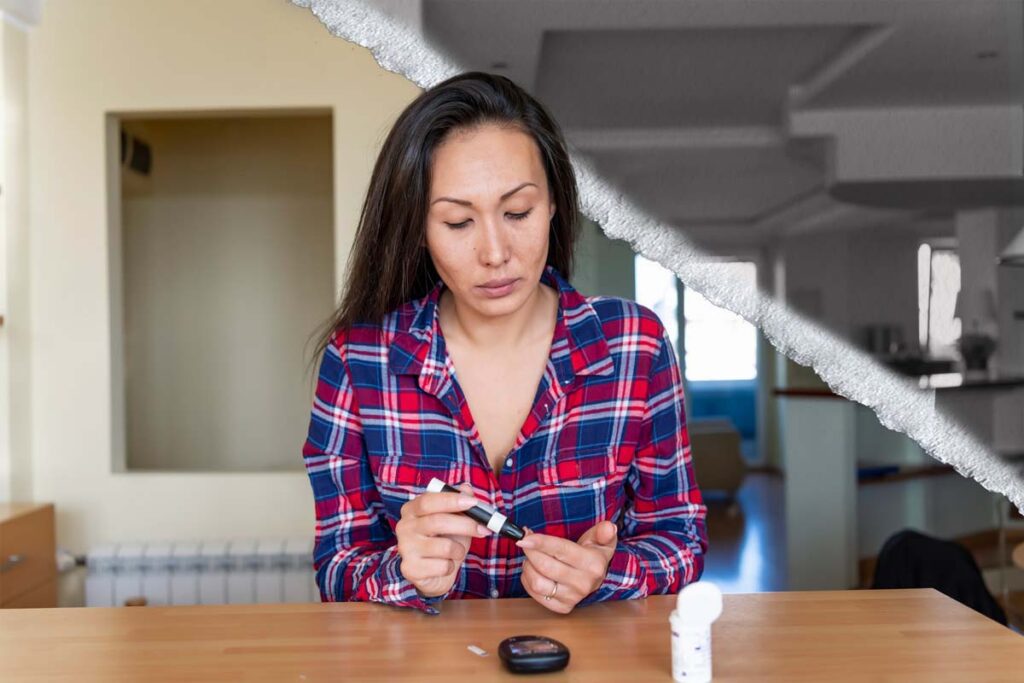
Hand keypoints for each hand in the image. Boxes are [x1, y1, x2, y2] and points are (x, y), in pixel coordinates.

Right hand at [395, 482, 490, 597]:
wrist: (434, 574)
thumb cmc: (444, 541)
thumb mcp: (455, 520)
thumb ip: (460, 503)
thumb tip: (467, 488)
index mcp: (412, 509)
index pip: (429, 500)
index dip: (452, 500)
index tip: (474, 503)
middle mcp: (404, 527)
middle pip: (438, 522)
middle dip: (466, 525)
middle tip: (484, 528)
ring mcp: (405, 548)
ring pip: (445, 547)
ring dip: (459, 550)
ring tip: (457, 552)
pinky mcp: (410, 569)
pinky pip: (443, 566)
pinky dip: (451, 567)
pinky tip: (444, 566)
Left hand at [516, 520, 617, 613]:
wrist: (598, 578)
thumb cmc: (594, 554)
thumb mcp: (602, 540)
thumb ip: (603, 532)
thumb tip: (608, 527)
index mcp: (592, 564)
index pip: (561, 550)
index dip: (540, 542)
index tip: (524, 536)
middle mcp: (583, 583)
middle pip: (545, 566)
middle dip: (530, 551)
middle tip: (526, 542)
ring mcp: (572, 597)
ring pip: (538, 583)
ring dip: (528, 566)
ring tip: (531, 557)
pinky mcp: (562, 607)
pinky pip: (535, 595)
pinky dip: (528, 580)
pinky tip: (533, 570)